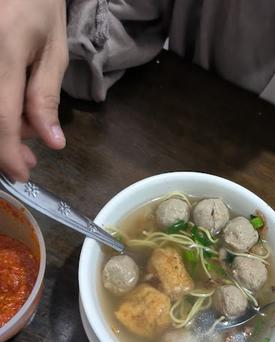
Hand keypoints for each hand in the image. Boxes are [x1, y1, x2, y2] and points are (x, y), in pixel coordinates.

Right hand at [0, 0, 67, 180]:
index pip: (1, 117)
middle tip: (27, 159)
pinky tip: (11, 116)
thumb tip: (52, 143)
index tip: (22, 174)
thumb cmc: (38, 9)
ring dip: (1, 132)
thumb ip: (46, 98)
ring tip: (24, 134)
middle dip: (3, 147)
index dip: (8, 152)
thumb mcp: (52, 53)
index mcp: (3, 51)